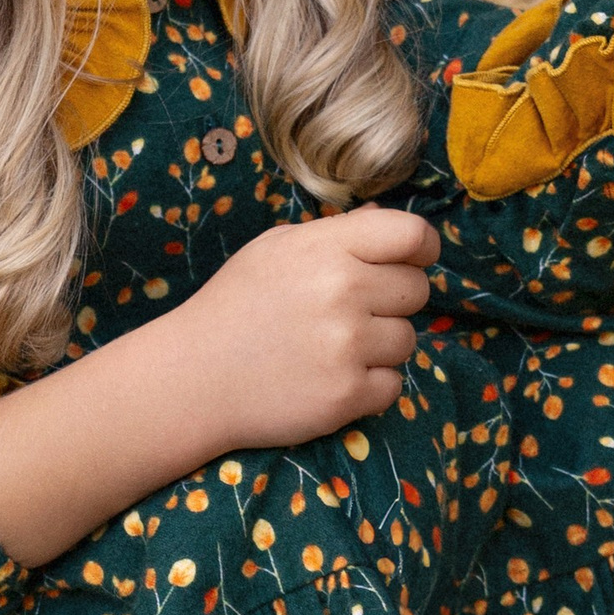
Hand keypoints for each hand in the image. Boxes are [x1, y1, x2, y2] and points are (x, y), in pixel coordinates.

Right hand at [169, 205, 439, 450]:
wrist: (192, 377)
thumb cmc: (235, 305)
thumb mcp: (275, 249)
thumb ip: (336, 233)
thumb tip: (384, 218)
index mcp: (327, 248)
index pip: (412, 235)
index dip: (421, 247)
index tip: (412, 260)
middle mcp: (343, 292)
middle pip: (417, 290)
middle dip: (393, 300)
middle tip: (351, 311)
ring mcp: (347, 347)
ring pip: (408, 340)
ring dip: (380, 345)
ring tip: (333, 347)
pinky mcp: (347, 395)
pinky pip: (393, 385)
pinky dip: (369, 386)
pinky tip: (330, 377)